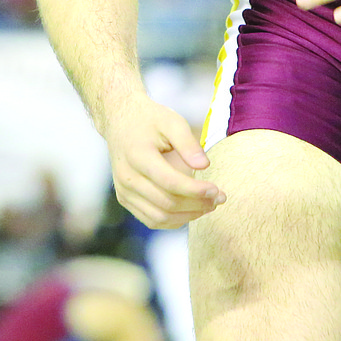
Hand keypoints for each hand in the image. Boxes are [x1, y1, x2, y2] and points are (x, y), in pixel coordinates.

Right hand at [103, 95, 225, 229]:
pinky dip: (173, 220)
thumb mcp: (171, 121)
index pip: (170, 182)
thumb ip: (188, 143)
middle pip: (166, 203)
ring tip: (209, 205)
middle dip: (197, 204)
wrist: (120, 121)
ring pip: (159, 217)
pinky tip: (191, 210)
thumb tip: (204, 166)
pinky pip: (151, 220)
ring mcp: (124, 191)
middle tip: (219, 198)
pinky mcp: (125, 198)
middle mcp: (127, 177)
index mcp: (137, 155)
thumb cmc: (150, 119)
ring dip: (188, 216)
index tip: (217, 190)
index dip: (196, 191)